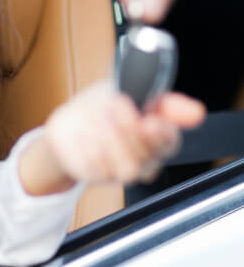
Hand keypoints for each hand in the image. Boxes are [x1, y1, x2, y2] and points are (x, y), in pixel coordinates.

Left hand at [19, 80, 205, 195]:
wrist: (69, 124)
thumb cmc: (104, 107)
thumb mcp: (130, 91)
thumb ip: (163, 102)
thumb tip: (196, 113)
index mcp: (157, 137)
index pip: (171, 142)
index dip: (163, 134)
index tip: (151, 120)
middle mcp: (143, 158)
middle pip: (149, 157)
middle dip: (130, 129)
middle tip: (115, 104)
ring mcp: (119, 171)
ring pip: (128, 169)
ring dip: (112, 141)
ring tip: (98, 119)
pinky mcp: (95, 175)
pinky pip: (97, 170)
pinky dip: (89, 149)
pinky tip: (83, 134)